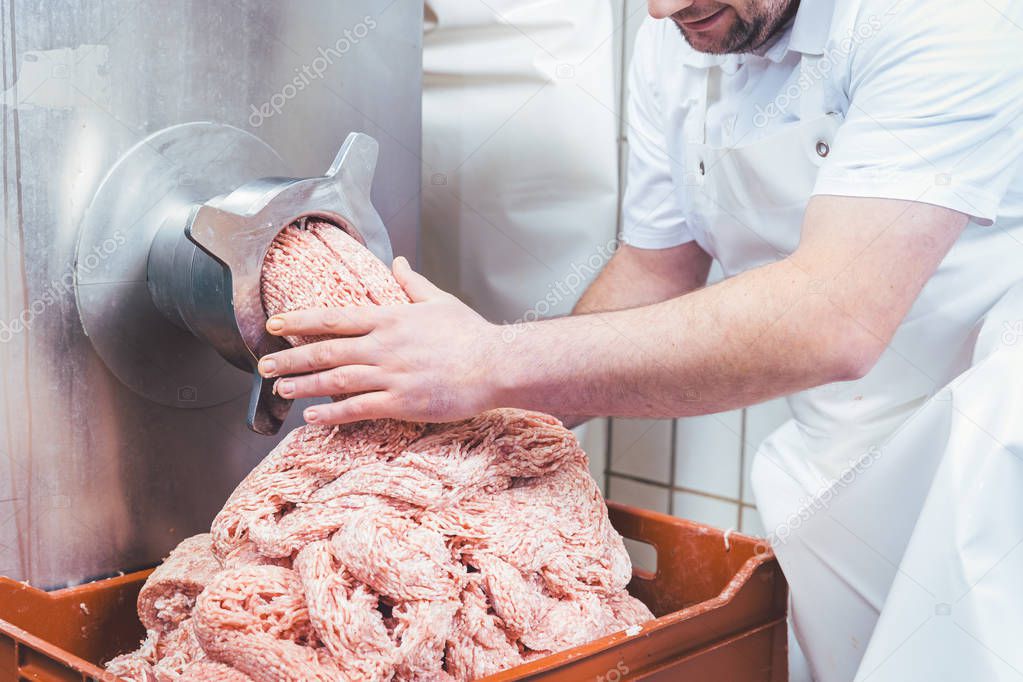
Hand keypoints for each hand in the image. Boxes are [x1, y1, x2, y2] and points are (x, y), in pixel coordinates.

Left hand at [257, 257, 501, 424]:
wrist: (495, 364)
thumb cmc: (471, 334)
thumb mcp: (440, 301)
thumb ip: (413, 283)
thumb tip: (399, 263)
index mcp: (390, 318)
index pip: (334, 318)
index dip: (300, 322)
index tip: (275, 326)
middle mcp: (384, 345)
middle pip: (325, 351)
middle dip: (290, 358)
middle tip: (263, 367)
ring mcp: (391, 375)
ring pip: (335, 380)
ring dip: (303, 386)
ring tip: (280, 391)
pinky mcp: (402, 402)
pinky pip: (358, 408)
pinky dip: (332, 414)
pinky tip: (312, 418)